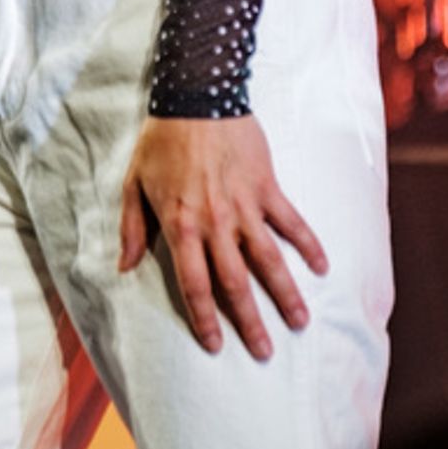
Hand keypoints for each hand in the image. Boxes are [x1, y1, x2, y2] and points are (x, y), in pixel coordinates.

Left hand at [119, 113, 327, 360]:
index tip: (215, 346)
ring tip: (300, 322)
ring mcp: (245, 206)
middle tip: (264, 352)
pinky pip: (292, 222)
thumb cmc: (161, 140)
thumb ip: (133, 228)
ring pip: (270, 260)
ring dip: (286, 294)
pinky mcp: (267, 187)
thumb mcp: (134, 183)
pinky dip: (309, 244)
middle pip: (236, 283)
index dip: (204, 318)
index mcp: (181, 226)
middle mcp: (216, 223)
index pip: (195, 284)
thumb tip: (125, 267)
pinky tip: (322, 267)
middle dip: (251, 322)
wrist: (197, 95)